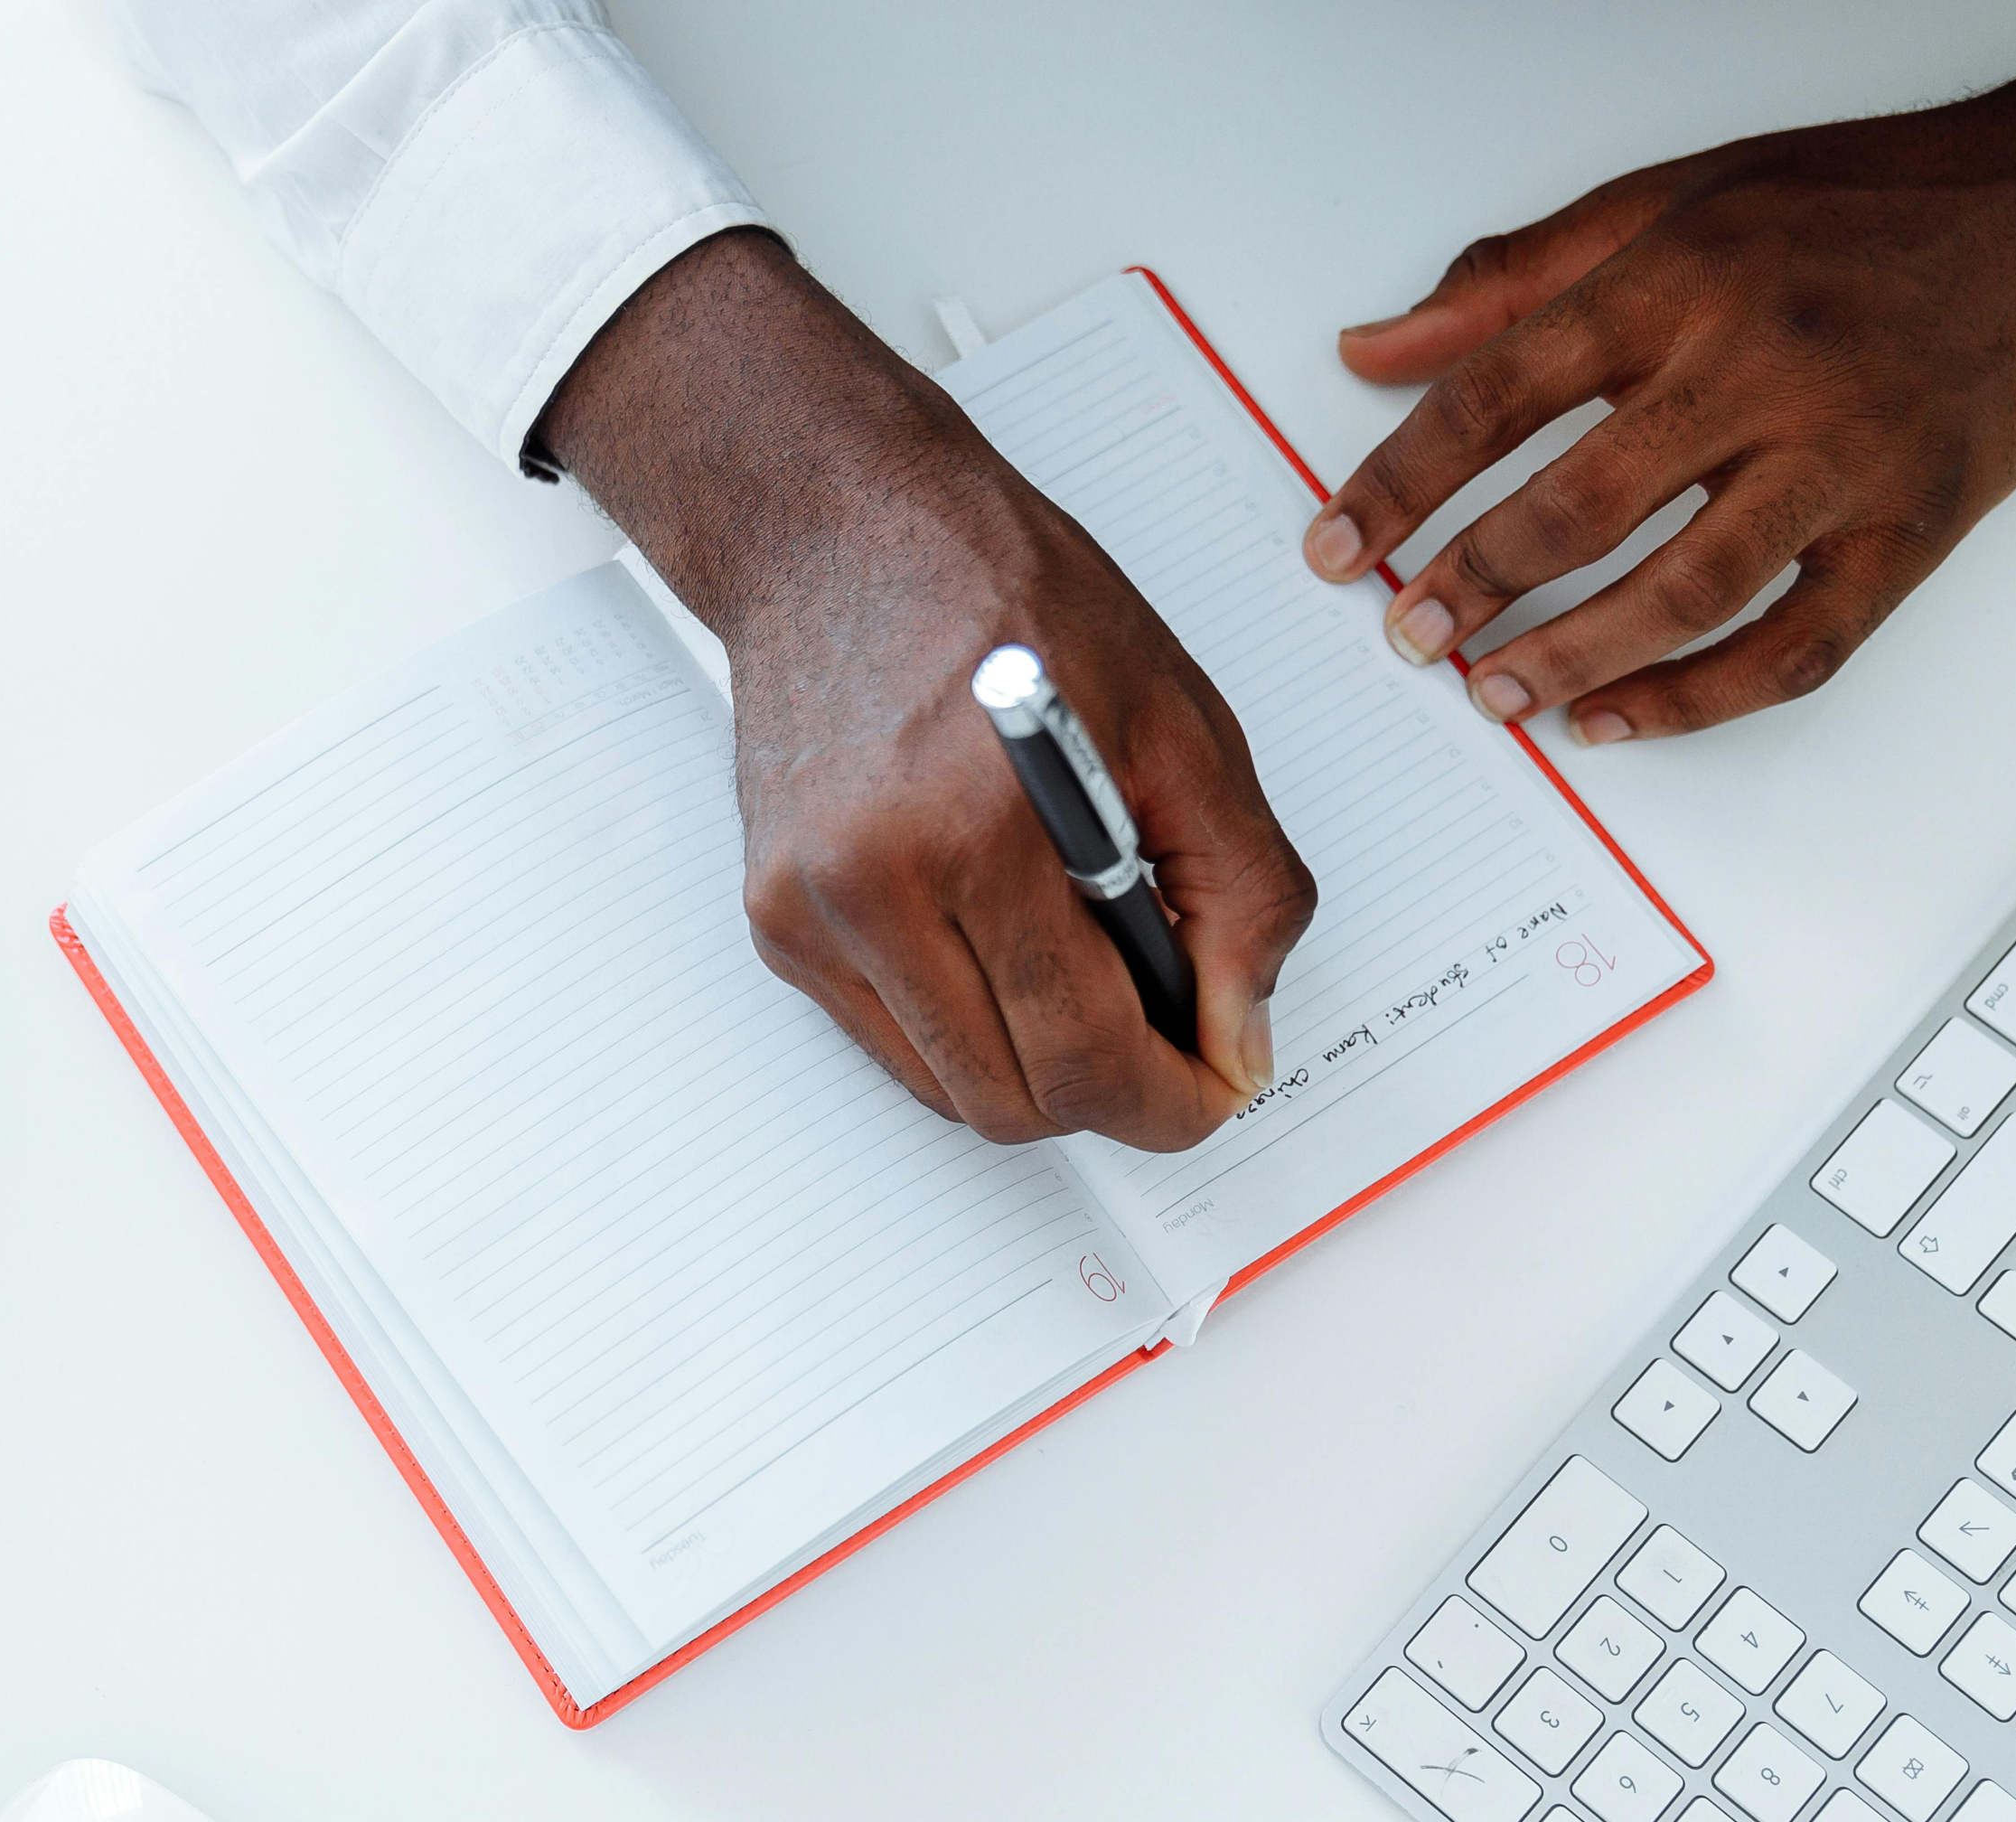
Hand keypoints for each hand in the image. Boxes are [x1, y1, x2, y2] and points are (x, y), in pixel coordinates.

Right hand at [539, 233, 1315, 1149]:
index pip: (1083, 1055)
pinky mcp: (775, 922)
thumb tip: (1240, 1038)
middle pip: (1013, 1101)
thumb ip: (1239, 891)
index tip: (1214, 1088)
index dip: (1170, 1103)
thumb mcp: (1178, 719)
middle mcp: (867, 887)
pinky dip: (971, 1028)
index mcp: (973, 829)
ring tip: (1090, 973)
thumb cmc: (997, 590)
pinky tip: (1006, 941)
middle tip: (1173, 1039)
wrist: (833, 525)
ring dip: (1039, 1069)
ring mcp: (807, 915)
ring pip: (952, 1092)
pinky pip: (895, 1044)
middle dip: (1112, 1096)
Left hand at [1303, 36, 2015, 743]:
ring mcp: (1848, 456)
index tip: (1337, 545)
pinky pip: (1794, 649)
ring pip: (1684, 590)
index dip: (1402, 481)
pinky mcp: (1910, 531)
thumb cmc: (1864, 206)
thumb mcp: (1674, 198)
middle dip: (1474, 583)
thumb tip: (1375, 350)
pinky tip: (1614, 720)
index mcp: (1687, 275)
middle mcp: (1766, 363)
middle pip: (1583, 502)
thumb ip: (1513, 280)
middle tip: (1409, 636)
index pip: (1502, 391)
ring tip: (1493, 693)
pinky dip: (1694, 700)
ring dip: (1571, 657)